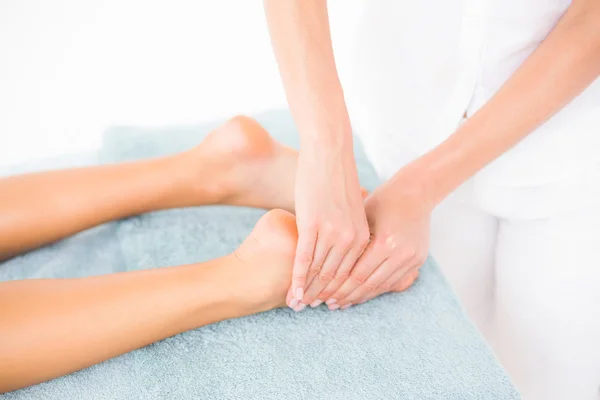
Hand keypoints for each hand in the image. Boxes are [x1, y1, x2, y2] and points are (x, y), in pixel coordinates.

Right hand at [287, 145, 369, 310]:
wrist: (329, 153)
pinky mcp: (312, 225)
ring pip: (319, 271)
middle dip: (322, 296)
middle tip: (309, 309)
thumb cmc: (337, 180)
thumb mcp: (350, 210)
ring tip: (297, 305)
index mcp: (362, 236)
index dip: (338, 291)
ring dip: (307, 291)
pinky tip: (292, 290)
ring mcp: (332, 233)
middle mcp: (351, 238)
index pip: (350, 273)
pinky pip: (304, 258)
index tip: (327, 303)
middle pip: (335, 277)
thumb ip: (349, 231)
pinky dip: (298, 278)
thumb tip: (344, 245)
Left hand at [323, 166, 431, 309]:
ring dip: (359, 297)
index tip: (320, 296)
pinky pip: (392, 282)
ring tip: (339, 303)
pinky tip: (359, 295)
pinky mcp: (418, 260)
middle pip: (367, 284)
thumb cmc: (380, 200)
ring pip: (380, 287)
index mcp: (384, 241)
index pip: (356, 274)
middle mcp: (400, 253)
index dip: (337, 288)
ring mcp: (411, 259)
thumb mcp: (360, 218)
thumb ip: (346, 244)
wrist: (415, 192)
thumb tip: (317, 268)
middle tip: (326, 305)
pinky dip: (374, 290)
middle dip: (344, 296)